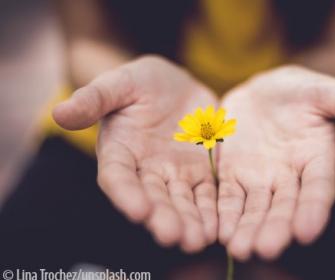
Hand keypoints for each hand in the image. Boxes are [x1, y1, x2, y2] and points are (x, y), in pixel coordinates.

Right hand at [53, 56, 217, 251]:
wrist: (174, 86)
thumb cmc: (139, 83)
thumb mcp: (118, 83)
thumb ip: (94, 98)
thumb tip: (59, 112)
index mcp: (120, 152)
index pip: (118, 177)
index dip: (126, 194)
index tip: (138, 211)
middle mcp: (145, 170)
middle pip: (153, 198)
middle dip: (163, 217)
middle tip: (173, 236)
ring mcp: (175, 174)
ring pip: (182, 202)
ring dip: (190, 222)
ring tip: (198, 240)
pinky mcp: (201, 172)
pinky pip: (207, 194)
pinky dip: (212, 211)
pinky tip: (219, 227)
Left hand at [218, 65, 334, 259]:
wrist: (262, 91)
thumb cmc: (300, 91)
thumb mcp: (327, 92)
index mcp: (317, 159)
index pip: (319, 188)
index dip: (314, 209)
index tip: (307, 231)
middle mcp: (290, 177)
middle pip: (284, 206)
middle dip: (275, 228)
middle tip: (266, 249)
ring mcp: (260, 179)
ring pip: (255, 208)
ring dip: (247, 229)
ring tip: (240, 248)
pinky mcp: (233, 175)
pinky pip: (228, 197)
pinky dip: (224, 214)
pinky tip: (218, 232)